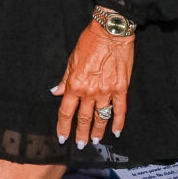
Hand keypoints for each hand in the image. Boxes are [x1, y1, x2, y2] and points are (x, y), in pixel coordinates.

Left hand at [54, 16, 133, 146]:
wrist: (110, 33)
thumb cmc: (89, 42)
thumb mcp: (71, 60)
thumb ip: (65, 79)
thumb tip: (56, 92)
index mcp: (74, 85)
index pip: (66, 112)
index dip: (63, 126)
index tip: (63, 137)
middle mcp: (89, 92)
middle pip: (83, 118)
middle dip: (80, 134)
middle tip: (80, 145)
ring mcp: (106, 91)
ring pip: (101, 117)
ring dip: (98, 131)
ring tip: (95, 140)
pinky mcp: (121, 88)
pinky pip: (120, 110)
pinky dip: (118, 122)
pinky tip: (116, 131)